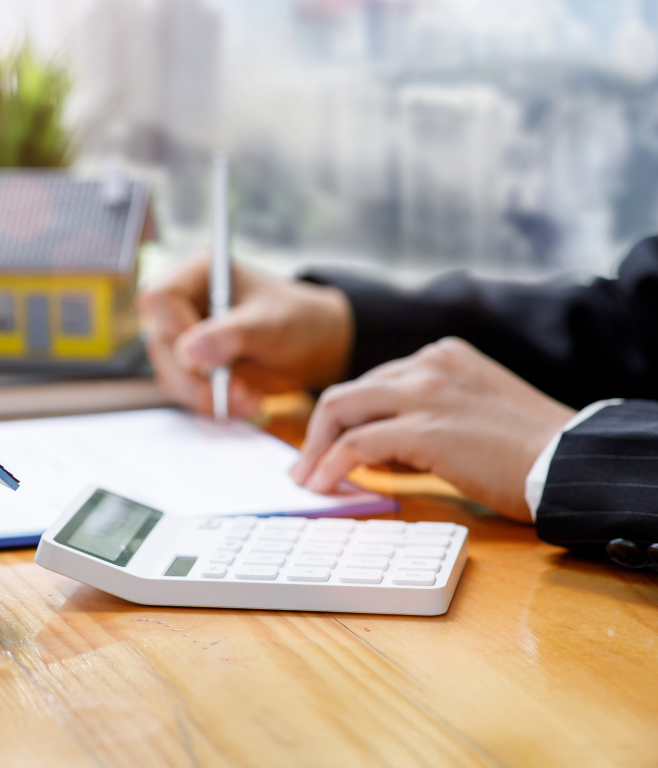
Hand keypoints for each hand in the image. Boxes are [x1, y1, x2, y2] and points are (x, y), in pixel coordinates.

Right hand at [137, 258, 354, 416]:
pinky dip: (212, 404)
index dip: (176, 327)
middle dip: (198, 375)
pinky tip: (243, 402)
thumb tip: (189, 352)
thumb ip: (231, 334)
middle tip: (236, 389)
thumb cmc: (294, 320)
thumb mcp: (270, 323)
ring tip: (247, 398)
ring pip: (170, 375)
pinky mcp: (189, 370)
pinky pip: (184, 394)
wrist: (310, 348)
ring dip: (206, 395)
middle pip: (162, 344)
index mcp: (197, 276)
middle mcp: (182, 307)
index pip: (160, 298)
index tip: (208, 353)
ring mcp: (182, 341)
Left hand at [290, 337, 575, 521]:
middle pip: (347, 393)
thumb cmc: (529, 450)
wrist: (570, 461)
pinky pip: (356, 444)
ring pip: (340, 410)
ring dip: (315, 450)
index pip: (373, 383)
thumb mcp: (471, 413)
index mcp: (442, 356)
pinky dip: (331, 466)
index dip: (345, 419)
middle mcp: (428, 364)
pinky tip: (324, 486)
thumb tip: (371, 452)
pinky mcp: (423, 428)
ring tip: (307, 480)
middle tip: (305, 466)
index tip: (327, 446)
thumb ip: (423, 420)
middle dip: (317, 432)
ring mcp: (423, 393)